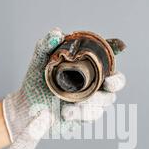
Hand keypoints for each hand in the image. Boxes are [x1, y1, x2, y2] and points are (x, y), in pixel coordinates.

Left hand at [2, 28, 125, 141]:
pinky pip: (93, 114)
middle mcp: (93, 82)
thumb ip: (45, 46)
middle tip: (107, 84)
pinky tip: (66, 113)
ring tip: (73, 104)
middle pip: (116, 80)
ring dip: (93, 102)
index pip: (105, 55)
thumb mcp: (38, 63)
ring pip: (106, 100)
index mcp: (85, 66)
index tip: (121, 46)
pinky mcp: (86, 116)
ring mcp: (92, 100)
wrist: (27, 111)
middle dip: (116, 82)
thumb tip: (57, 33)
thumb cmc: (35, 84)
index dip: (115, 48)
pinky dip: (81, 113)